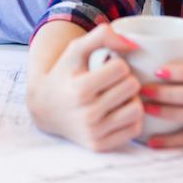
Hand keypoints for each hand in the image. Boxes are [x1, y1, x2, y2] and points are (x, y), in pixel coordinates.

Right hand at [26, 23, 143, 150]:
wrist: (44, 108)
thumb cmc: (64, 74)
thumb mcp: (75, 49)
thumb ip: (102, 35)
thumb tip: (133, 45)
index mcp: (80, 89)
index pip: (121, 68)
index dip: (117, 63)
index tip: (106, 66)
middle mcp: (87, 114)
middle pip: (132, 87)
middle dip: (125, 79)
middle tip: (112, 80)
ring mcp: (94, 133)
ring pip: (137, 109)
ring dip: (132, 99)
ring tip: (118, 94)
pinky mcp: (100, 146)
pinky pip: (135, 129)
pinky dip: (130, 117)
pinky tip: (118, 110)